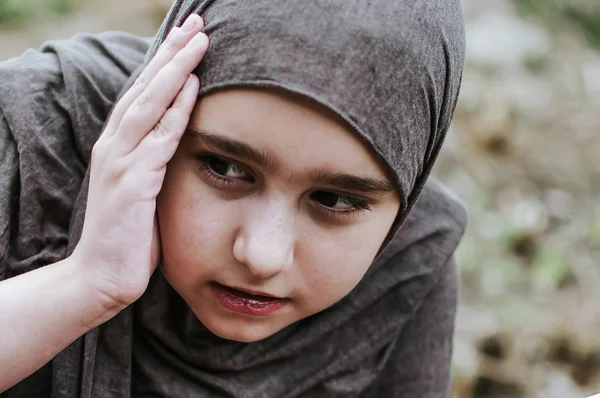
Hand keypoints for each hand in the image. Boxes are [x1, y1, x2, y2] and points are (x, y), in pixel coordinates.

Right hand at [71, 14, 207, 307]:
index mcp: (118, 147)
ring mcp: (120, 162)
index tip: (187, 39)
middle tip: (197, 24)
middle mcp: (114, 146)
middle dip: (172, 53)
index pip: (143, 95)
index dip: (165, 64)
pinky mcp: (132, 183)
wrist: (101, 278)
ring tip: (199, 40)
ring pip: (149, 103)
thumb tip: (181, 145)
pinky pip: (158, 138)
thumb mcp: (143, 191)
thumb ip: (156, 163)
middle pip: (145, 88)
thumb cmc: (128, 238)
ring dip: (175, 69)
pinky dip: (176, 110)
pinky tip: (193, 85)